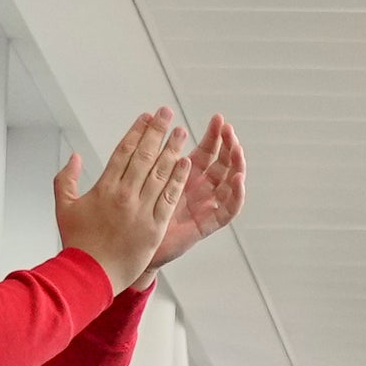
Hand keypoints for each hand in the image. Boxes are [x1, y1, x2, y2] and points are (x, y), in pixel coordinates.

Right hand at [52, 108, 192, 292]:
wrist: (91, 272)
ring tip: (182, 132)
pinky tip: (186, 163)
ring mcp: (141, 210)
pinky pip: (168, 198)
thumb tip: (75, 157)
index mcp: (103, 187)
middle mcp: (124, 194)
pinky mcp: (155, 226)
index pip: (123, 152)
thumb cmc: (78, 241)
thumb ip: (66, 179)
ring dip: (172, 150)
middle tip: (168, 113)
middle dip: (157, 132)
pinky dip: (177, 179)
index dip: (136, 132)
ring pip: (159, 173)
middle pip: (144, 156)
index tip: (146, 117)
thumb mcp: (64, 206)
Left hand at [138, 114, 244, 281]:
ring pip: (230, 184)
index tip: (218, 119)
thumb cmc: (128, 215)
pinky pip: (227, 211)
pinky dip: (235, 196)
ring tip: (237, 150)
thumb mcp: (135, 178)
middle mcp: (199, 190)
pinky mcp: (206, 225)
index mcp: (184, 176)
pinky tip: (238, 180)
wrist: (128, 247)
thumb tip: (143, 123)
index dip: (214, 136)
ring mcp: (204, 206)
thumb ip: (140, 156)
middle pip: (222, 165)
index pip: (206, 152)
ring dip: (236, 166)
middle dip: (228, 146)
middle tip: (229, 130)